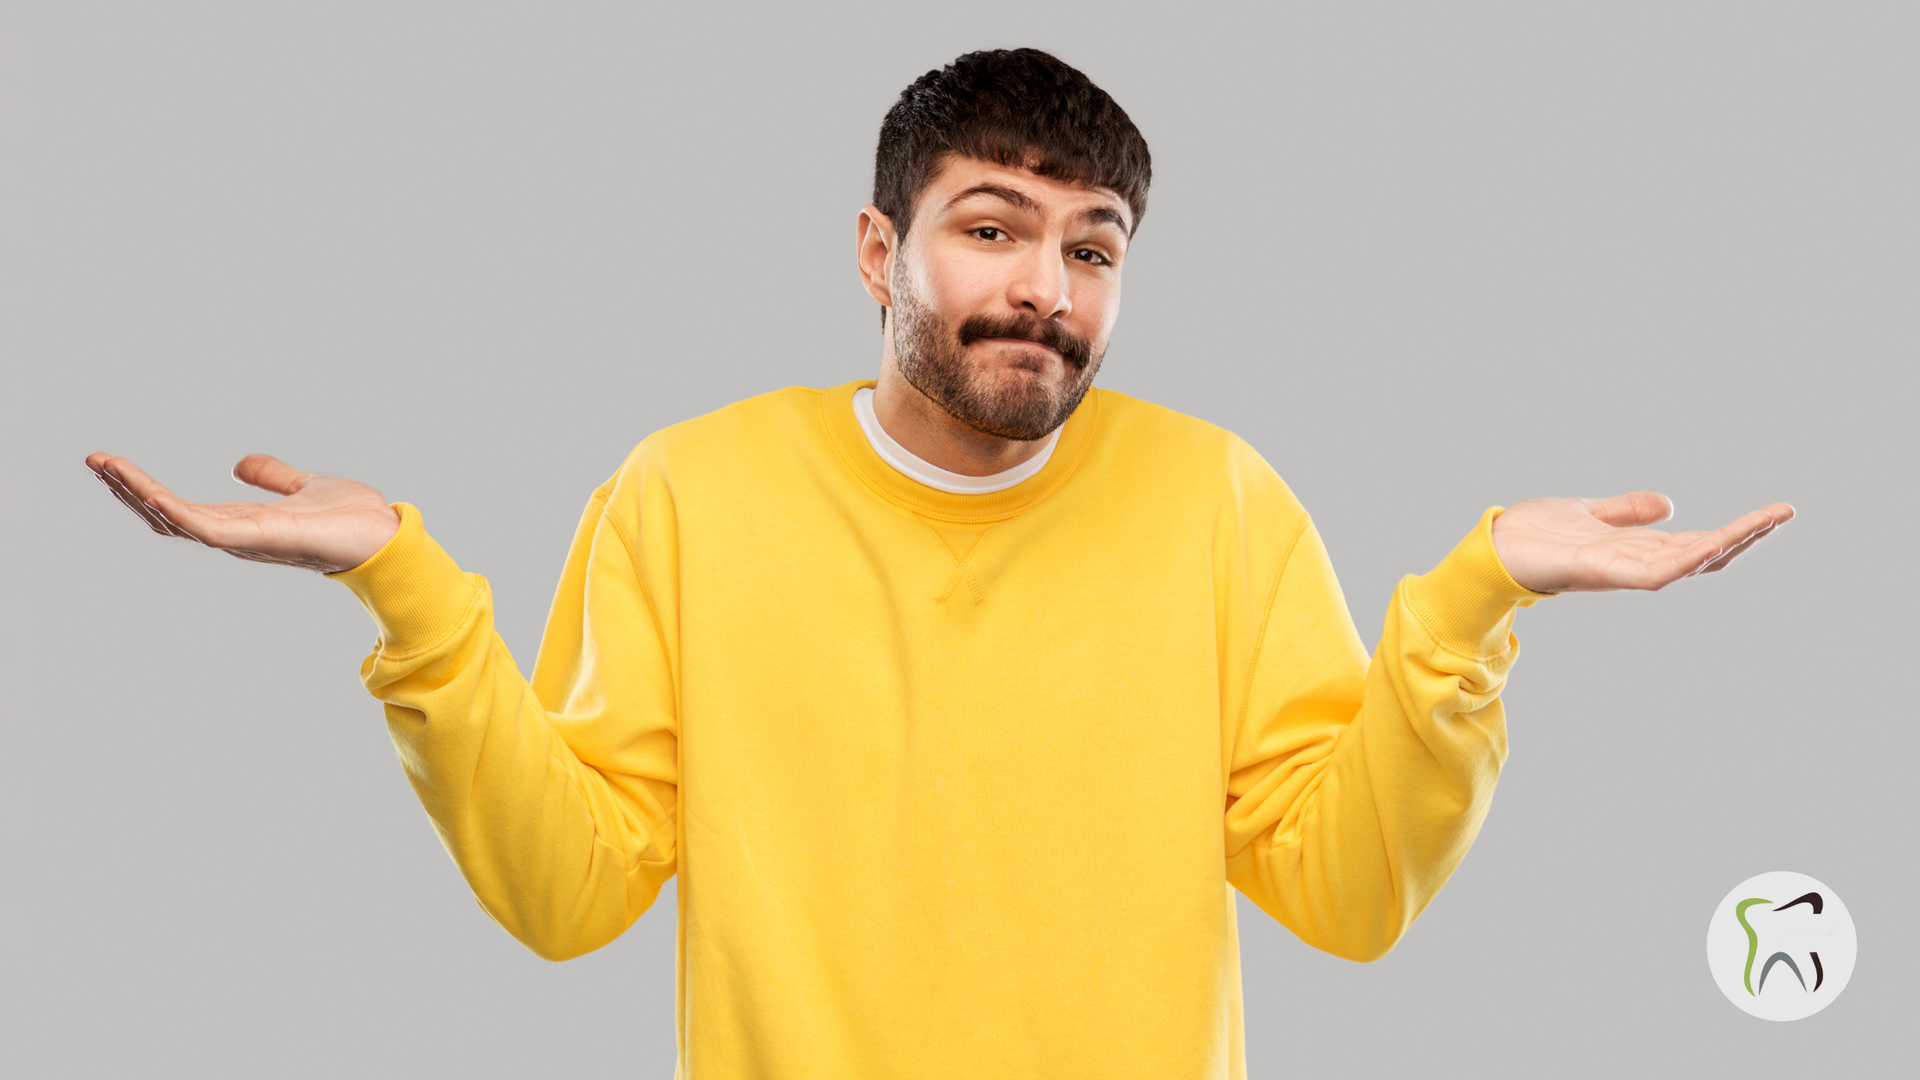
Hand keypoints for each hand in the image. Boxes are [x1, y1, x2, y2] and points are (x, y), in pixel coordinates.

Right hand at [85, 452, 401, 572]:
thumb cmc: (351, 518)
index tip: (110, 462)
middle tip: (93, 459)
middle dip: (127, 489)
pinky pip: (205, 528)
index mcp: (240, 522)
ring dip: (138, 492)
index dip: (142, 488)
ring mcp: (243, 540)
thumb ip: (271, 477)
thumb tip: (239, 464)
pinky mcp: (258, 540)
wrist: (387, 536)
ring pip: (175, 519)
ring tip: (105, 465)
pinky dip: (175, 510)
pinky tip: (149, 489)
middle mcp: (234, 535)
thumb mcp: (301, 486)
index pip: (178, 507)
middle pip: (165, 515)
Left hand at [1490, 492, 1792, 593]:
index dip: (1737, 531)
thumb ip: (1627, 512)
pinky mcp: (1595, 571)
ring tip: (1762, 524)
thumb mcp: (1591, 513)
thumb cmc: (1536, 534)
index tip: (1775, 513)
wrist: (1490, 546)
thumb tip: (1669, 505)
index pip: (1699, 542)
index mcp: (1637, 550)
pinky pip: (1647, 573)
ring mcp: (1618, 571)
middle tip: (1785, 513)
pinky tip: (1708, 544)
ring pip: (1684, 564)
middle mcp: (1634, 564)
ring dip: (1725, 544)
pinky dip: (1679, 561)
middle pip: (1702, 554)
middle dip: (1745, 536)